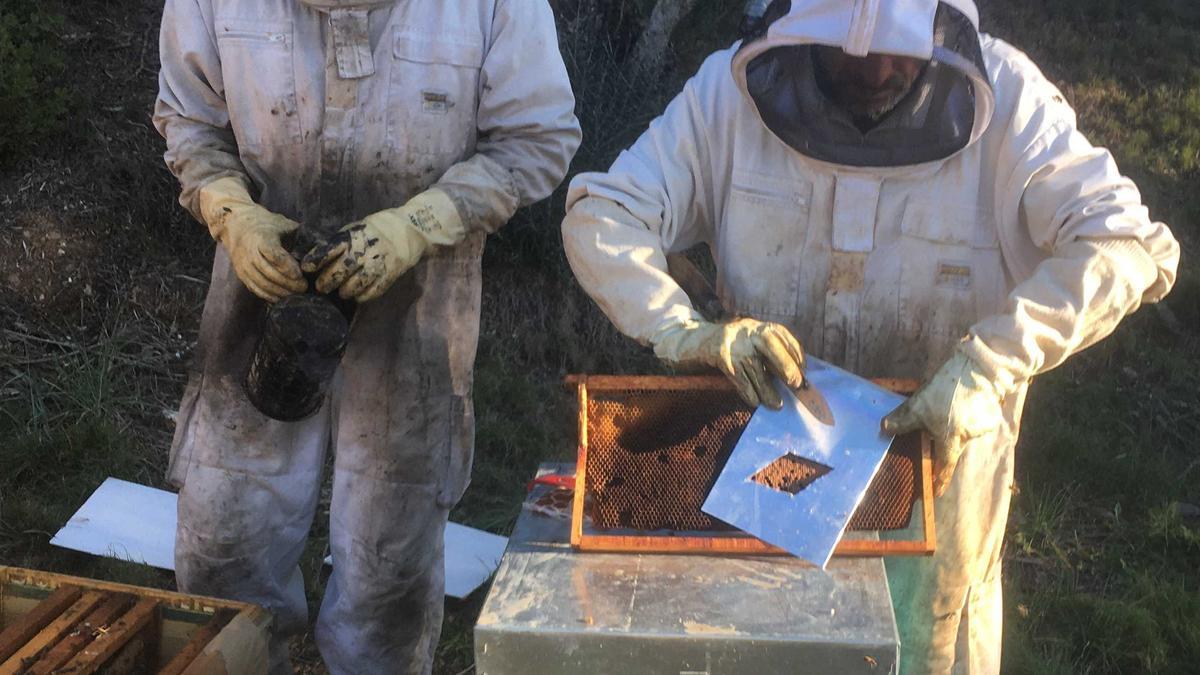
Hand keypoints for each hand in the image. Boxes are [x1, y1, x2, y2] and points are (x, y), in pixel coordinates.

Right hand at [198, 176, 306, 302]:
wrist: (235, 223)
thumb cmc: (266, 223)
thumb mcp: (282, 223)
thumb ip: (299, 234)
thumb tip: (320, 246)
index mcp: (261, 236)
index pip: (273, 254)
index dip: (288, 266)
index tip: (301, 274)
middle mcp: (249, 251)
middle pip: (268, 272)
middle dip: (288, 283)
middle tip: (304, 288)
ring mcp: (243, 264)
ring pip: (261, 283)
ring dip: (280, 292)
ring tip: (296, 295)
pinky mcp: (241, 274)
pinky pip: (255, 288)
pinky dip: (269, 295)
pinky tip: (282, 298)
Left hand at [301, 189, 464, 302]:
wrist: (410, 229)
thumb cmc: (376, 230)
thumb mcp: (356, 229)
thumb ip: (339, 243)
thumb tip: (315, 259)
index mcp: (354, 235)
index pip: (331, 248)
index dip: (317, 258)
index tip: (307, 267)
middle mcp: (365, 249)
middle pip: (342, 269)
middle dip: (328, 281)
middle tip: (322, 287)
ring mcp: (379, 262)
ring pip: (357, 283)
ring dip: (345, 291)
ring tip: (341, 292)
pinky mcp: (391, 274)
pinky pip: (374, 290)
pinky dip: (363, 296)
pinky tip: (358, 296)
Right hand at [652, 318, 805, 408]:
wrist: (694, 341)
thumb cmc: (731, 347)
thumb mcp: (752, 342)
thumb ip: (771, 354)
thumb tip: (795, 378)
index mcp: (760, 326)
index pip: (784, 337)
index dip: (796, 357)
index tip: (803, 374)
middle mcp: (748, 330)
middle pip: (772, 346)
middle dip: (786, 367)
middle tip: (796, 385)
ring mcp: (734, 342)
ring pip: (755, 368)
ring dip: (768, 390)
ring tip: (776, 404)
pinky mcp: (721, 356)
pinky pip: (739, 378)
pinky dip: (748, 392)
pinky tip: (754, 401)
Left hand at [881, 351, 1004, 496]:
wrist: (978, 371)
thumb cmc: (946, 391)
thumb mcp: (919, 406)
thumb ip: (903, 420)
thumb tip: (884, 428)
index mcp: (951, 440)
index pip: (944, 466)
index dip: (939, 480)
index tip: (936, 493)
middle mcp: (969, 438)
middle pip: (953, 446)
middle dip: (943, 441)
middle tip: (934, 427)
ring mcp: (982, 428)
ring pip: (962, 433)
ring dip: (954, 425)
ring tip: (948, 406)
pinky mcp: (990, 417)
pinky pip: (974, 422)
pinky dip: (965, 416)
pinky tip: (960, 402)